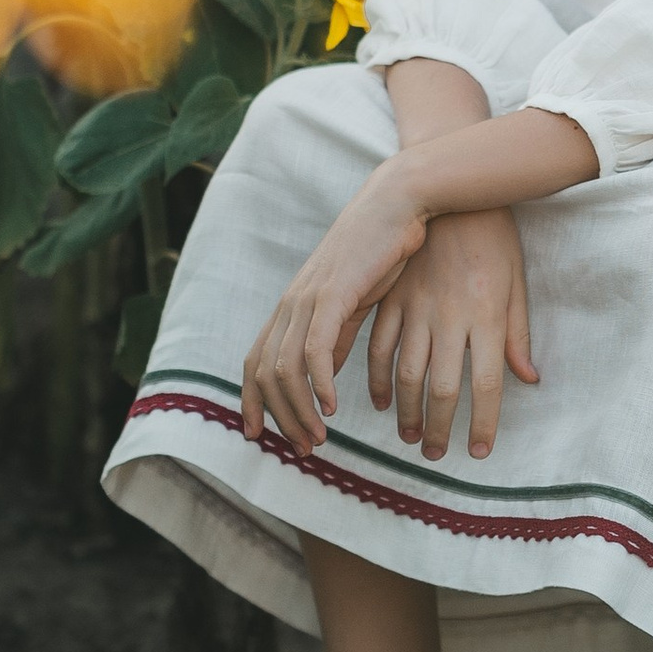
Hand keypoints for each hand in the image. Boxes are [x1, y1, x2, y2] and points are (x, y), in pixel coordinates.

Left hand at [241, 161, 427, 453]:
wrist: (400, 202)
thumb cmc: (384, 249)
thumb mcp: (354, 302)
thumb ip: (336, 338)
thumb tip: (326, 376)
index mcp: (294, 306)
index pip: (256, 362)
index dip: (252, 402)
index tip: (259, 436)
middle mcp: (292, 304)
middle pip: (265, 373)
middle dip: (279, 418)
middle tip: (304, 449)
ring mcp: (309, 298)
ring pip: (285, 369)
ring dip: (299, 410)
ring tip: (320, 437)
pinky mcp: (333, 294)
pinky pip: (315, 350)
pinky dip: (319, 384)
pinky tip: (333, 406)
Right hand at [365, 206, 537, 462]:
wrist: (448, 190)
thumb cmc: (493, 237)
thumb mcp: (515, 282)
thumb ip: (517, 334)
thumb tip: (529, 379)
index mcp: (487, 314)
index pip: (488, 384)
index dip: (484, 423)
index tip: (480, 452)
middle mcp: (450, 316)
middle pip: (443, 388)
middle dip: (440, 428)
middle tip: (436, 455)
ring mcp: (415, 307)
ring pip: (407, 374)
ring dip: (407, 412)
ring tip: (411, 438)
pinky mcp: (390, 298)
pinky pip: (379, 348)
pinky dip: (378, 379)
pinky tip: (383, 402)